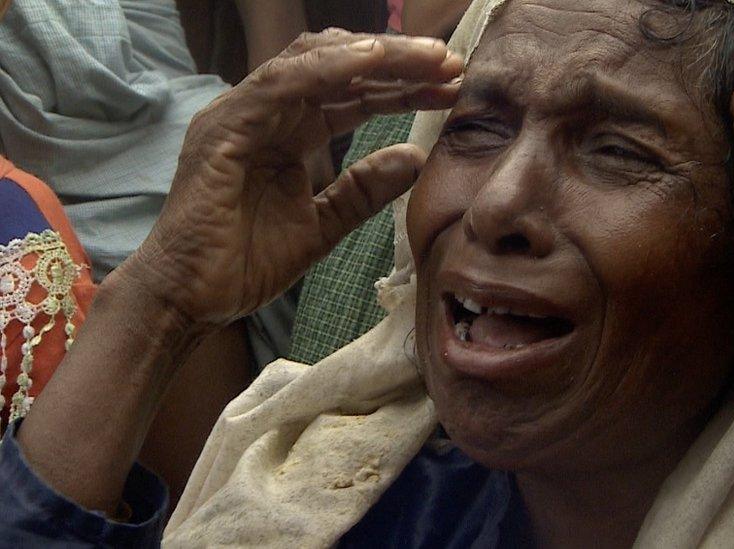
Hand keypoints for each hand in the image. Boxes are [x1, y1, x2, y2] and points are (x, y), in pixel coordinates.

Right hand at [121, 29, 461, 325]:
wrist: (188, 300)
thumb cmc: (243, 263)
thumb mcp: (323, 224)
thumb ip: (364, 190)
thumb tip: (414, 158)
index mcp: (288, 132)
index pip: (354, 96)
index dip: (404, 89)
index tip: (452, 88)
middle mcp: (266, 113)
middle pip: (341, 68)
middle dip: (400, 64)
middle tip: (452, 64)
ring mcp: (242, 114)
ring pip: (315, 63)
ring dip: (376, 57)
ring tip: (429, 58)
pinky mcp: (224, 127)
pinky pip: (280, 84)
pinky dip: (327, 68)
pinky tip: (373, 60)